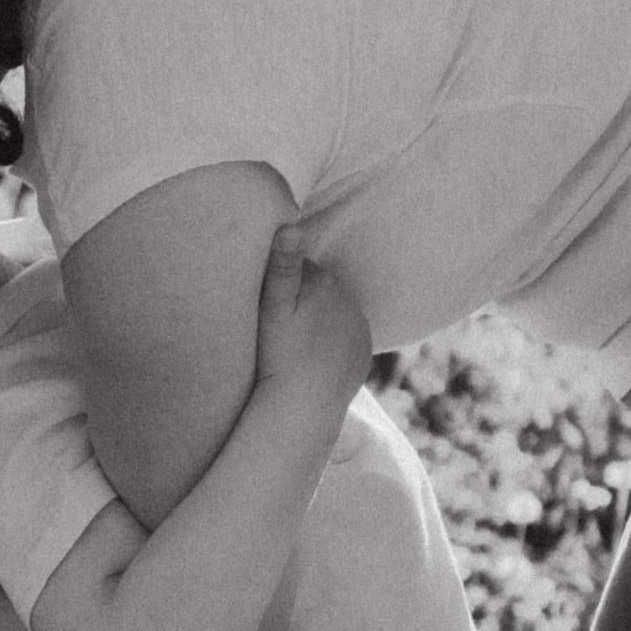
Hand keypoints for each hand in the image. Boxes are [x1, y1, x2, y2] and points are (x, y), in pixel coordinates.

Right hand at [253, 222, 371, 400]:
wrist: (304, 405)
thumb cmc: (279, 354)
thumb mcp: (273, 308)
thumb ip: (282, 266)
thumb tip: (291, 225)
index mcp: (325, 283)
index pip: (300, 269)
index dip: (281, 283)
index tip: (267, 302)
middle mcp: (349, 300)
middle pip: (320, 289)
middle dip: (304, 298)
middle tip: (280, 323)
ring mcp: (359, 328)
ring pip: (335, 313)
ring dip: (319, 320)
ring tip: (296, 342)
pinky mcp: (363, 353)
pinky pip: (346, 338)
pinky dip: (332, 342)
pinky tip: (313, 355)